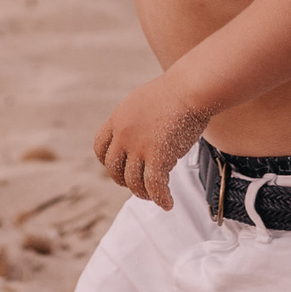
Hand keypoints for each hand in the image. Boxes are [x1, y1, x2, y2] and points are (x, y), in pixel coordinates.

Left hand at [93, 73, 211, 208]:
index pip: (100, 147)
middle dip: (123, 181)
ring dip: (143, 193)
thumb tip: (141, 138)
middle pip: (113, 168)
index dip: (107, 162)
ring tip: (155, 196)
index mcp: (118, 118)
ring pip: (133, 182)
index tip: (118, 168)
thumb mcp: (143, 102)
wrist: (190, 88)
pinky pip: (155, 186)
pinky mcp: (158, 157)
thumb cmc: (176, 92)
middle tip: (137, 185)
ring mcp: (139, 147)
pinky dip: (161, 198)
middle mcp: (123, 134)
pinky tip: (168, 203)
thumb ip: (136, 121)